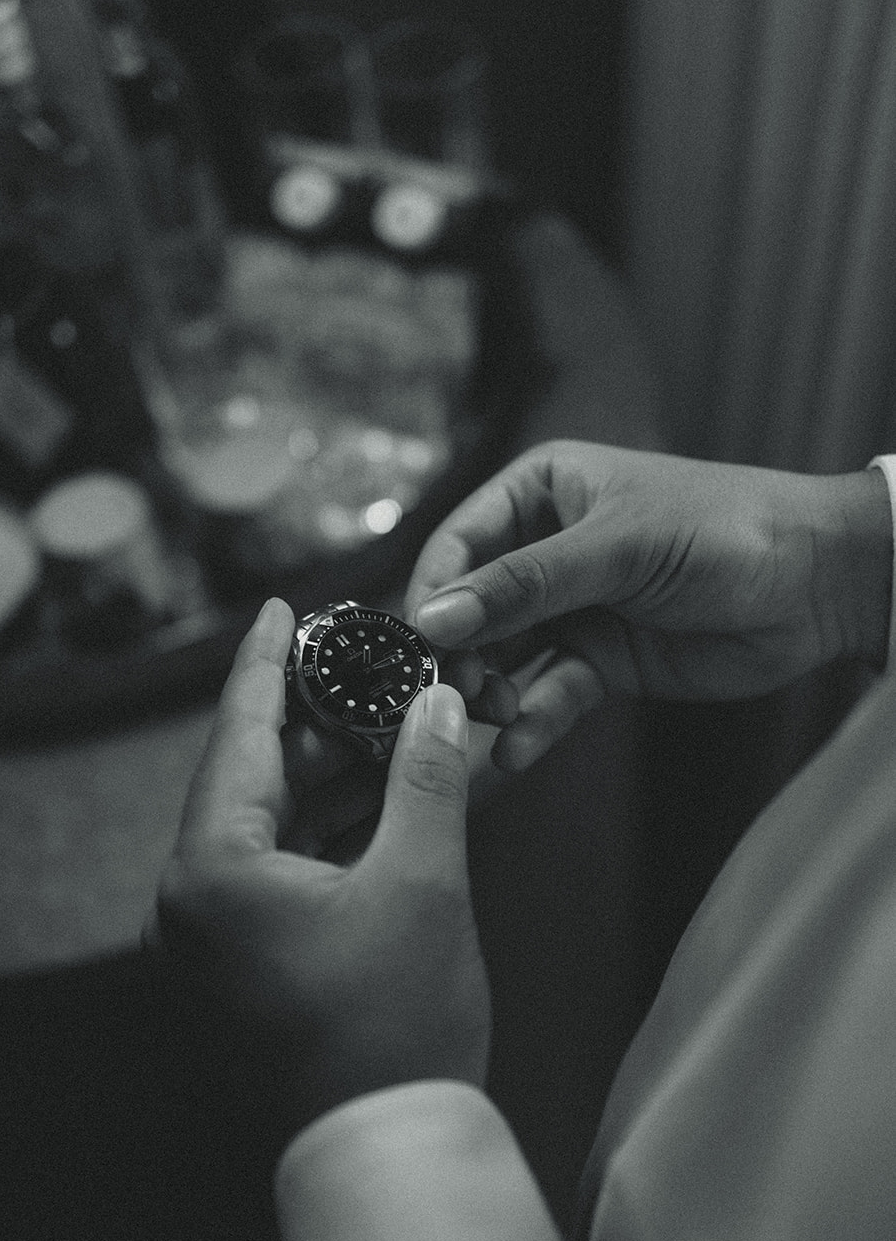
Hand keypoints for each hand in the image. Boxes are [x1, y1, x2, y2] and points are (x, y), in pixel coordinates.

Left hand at [151, 597, 489, 1146]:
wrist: (382, 1159)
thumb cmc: (396, 1030)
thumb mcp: (422, 885)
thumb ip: (425, 779)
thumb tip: (436, 703)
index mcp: (210, 871)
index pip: (237, 736)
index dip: (265, 663)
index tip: (280, 607)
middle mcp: (187, 903)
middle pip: (248, 778)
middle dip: (310, 720)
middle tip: (361, 663)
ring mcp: (207, 943)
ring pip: (265, 828)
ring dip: (325, 779)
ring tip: (385, 723)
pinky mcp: (238, 971)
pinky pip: (275, 877)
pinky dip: (324, 836)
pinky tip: (378, 802)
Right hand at [405, 440, 891, 772]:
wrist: (822, 585)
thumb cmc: (727, 530)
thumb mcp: (619, 548)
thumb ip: (525, 586)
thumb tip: (434, 619)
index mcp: (541, 491)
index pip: (459, 545)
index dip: (434, 596)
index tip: (419, 646)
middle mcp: (545, 548)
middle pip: (472, 609)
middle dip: (459, 656)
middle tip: (457, 696)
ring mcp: (571, 608)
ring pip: (503, 658)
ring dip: (491, 695)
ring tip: (494, 721)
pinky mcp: (600, 661)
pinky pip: (548, 693)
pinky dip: (531, 722)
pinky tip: (517, 749)